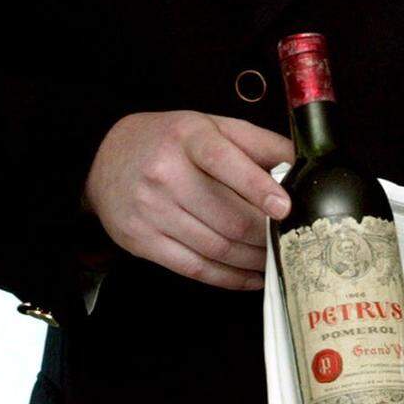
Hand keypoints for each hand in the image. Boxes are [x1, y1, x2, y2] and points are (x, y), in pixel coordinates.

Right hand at [82, 110, 294, 289]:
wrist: (103, 158)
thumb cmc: (169, 140)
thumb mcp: (210, 125)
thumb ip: (256, 141)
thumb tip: (299, 162)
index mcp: (188, 137)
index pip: (224, 161)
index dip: (257, 187)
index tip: (284, 207)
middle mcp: (165, 173)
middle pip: (226, 216)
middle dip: (264, 234)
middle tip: (289, 240)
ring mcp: (150, 210)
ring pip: (215, 247)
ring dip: (252, 259)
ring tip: (274, 259)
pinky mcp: (141, 242)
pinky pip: (194, 268)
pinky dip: (228, 278)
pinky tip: (250, 276)